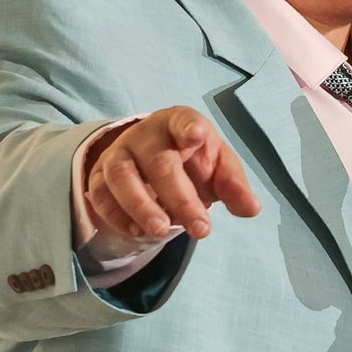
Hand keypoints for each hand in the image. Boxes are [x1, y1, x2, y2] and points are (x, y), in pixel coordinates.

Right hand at [85, 105, 261, 240]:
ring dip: (140, 206)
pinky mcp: (100, 175)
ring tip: (161, 231)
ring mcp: (119, 153)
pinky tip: (137, 231)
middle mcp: (146, 135)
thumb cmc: (192, 159)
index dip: (188, 127)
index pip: (183, 120)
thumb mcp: (218, 167)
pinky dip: (116, 214)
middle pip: (159, 162)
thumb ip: (234, 185)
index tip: (197, 134)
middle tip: (200, 229)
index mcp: (179, 124)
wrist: (153, 159)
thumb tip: (251, 209)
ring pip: (121, 176)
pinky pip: (100, 194)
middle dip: (180, 198)